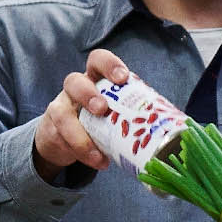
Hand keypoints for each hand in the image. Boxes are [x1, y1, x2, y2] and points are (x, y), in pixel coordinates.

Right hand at [34, 48, 127, 177]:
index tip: (123, 78)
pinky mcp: (52, 129)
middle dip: (88, 94)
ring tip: (97, 152)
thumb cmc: (99, 119)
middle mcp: (74, 89)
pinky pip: (61, 139)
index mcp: (94, 79)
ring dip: (79, 134)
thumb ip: (132, 111)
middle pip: (74, 81)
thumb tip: (169, 125)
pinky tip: (98, 161)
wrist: (64, 137)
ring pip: (61, 114)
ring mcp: (60, 108)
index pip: (98, 61)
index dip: (109, 65)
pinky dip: (81, 152)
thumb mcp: (115, 110)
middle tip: (102, 109)